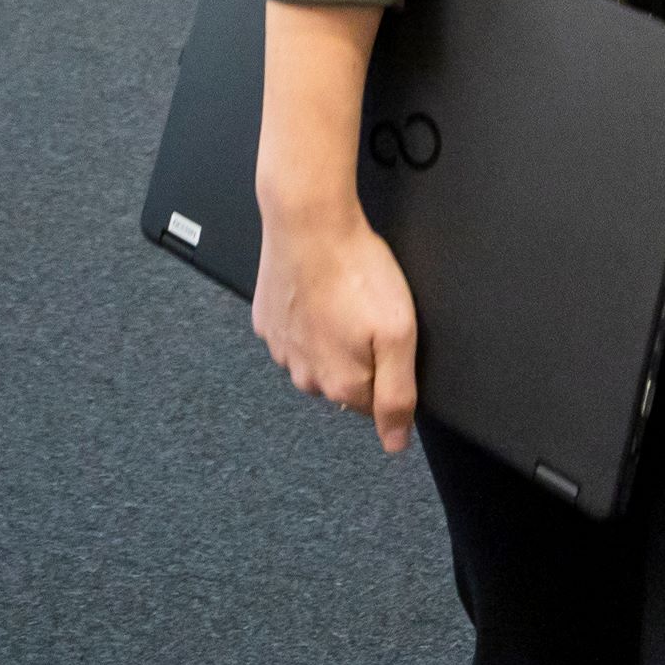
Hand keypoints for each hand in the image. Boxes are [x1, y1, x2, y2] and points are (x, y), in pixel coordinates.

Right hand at [250, 193, 420, 450]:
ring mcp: (281, 349)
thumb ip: (398, 395)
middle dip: (360, 356)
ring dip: (332, 337)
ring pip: (318, 358)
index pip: (375, 405)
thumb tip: (395, 444)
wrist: (307, 221)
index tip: (387, 336)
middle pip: (345, 382)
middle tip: (368, 312)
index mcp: (340, 384)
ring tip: (342, 297)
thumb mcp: (397, 333)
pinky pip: (294, 333)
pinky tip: (320, 291)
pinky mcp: (266, 321)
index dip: (389, 370)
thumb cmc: (355, 270)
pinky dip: (308, 318)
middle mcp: (305, 376)